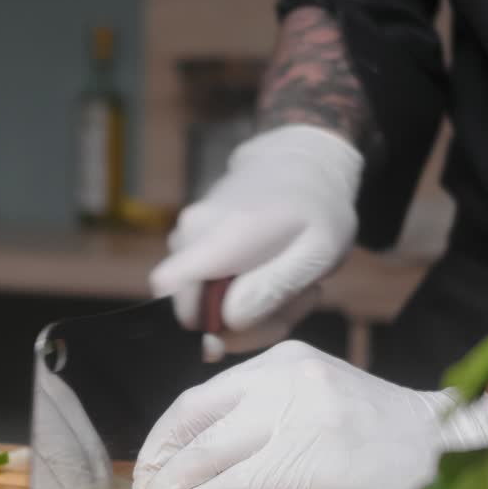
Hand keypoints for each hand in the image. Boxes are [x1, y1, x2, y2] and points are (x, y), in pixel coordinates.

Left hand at [132, 341, 487, 488]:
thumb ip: (271, 407)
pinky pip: (228, 488)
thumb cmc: (393, 438)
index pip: (201, 395)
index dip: (166, 433)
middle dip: (157, 461)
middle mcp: (282, 380)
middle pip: (192, 421)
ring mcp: (292, 420)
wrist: (462, 453)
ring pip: (204, 456)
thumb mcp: (324, 398)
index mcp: (284, 361)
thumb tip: (206, 447)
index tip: (150, 460)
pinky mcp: (300, 465)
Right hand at [149, 125, 362, 360]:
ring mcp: (186, 233)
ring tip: (287, 285)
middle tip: (290, 305)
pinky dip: (238, 292)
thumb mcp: (317, 253)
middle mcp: (191, 232)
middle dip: (237, 324)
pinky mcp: (190, 238)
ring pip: (199, 298)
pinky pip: (203, 282)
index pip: (169, 290)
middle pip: (188, 307)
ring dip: (244, 309)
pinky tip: (271, 275)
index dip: (200, 323)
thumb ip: (272, 288)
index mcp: (220, 236)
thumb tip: (228, 320)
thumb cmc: (318, 209)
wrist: (304, 163)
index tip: (246, 324)